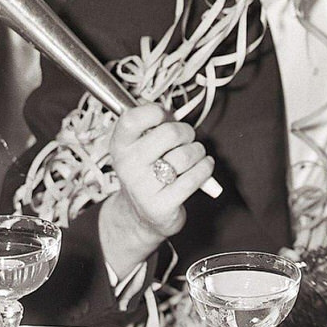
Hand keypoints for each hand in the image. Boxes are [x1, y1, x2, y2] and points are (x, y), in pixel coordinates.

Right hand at [107, 103, 214, 252]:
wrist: (140, 215)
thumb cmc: (146, 174)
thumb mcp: (139, 147)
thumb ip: (152, 126)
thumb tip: (171, 112)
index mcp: (120, 146)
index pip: (132, 119)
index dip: (155, 112)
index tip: (165, 116)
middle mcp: (128, 166)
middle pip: (169, 133)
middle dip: (186, 132)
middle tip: (187, 138)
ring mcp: (144, 187)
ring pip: (186, 154)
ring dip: (198, 151)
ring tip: (194, 155)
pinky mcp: (162, 205)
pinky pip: (195, 178)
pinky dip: (205, 168)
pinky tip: (203, 166)